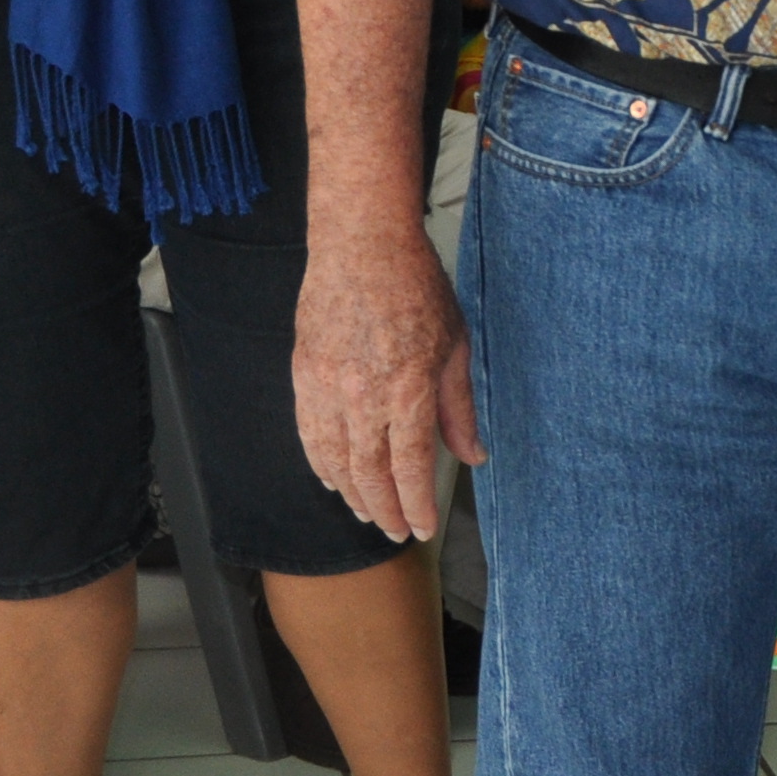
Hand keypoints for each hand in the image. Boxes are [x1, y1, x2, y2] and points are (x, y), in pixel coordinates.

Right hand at [290, 219, 477, 541]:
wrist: (362, 245)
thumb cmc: (415, 287)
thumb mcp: (455, 346)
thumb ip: (459, 408)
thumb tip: (472, 454)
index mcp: (408, 389)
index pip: (409, 468)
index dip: (416, 505)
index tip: (422, 527)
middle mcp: (364, 396)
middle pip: (370, 474)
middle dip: (385, 511)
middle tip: (396, 530)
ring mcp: (327, 387)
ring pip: (335, 461)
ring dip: (351, 494)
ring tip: (367, 512)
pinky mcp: (304, 374)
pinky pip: (309, 434)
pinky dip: (320, 463)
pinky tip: (332, 478)